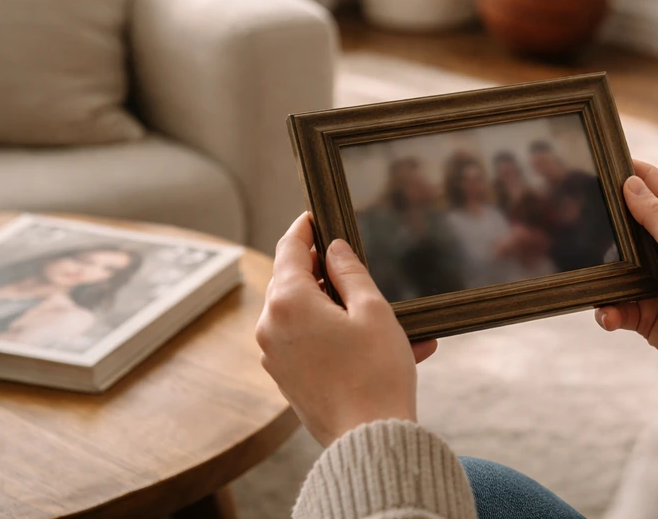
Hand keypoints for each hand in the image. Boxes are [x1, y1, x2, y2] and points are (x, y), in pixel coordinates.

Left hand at [256, 213, 437, 446]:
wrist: (369, 440)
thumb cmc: (376, 373)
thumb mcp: (373, 310)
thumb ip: (350, 272)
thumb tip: (334, 249)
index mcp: (288, 301)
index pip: (290, 249)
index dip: (304, 229)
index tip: (315, 216)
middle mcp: (270, 326)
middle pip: (293, 282)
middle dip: (325, 272)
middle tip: (354, 266)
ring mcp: (274, 356)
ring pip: (304, 315)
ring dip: (339, 309)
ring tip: (386, 317)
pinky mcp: (285, 379)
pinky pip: (309, 344)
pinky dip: (337, 336)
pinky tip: (377, 344)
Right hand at [595, 160, 657, 370]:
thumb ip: (655, 215)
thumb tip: (631, 182)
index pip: (655, 185)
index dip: (629, 171)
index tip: (596, 160)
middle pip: (628, 224)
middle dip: (602, 224)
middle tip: (570, 218)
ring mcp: (657, 279)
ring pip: (616, 266)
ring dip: (602, 274)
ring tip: (590, 276)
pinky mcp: (646, 310)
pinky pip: (617, 303)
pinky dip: (609, 309)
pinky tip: (609, 314)